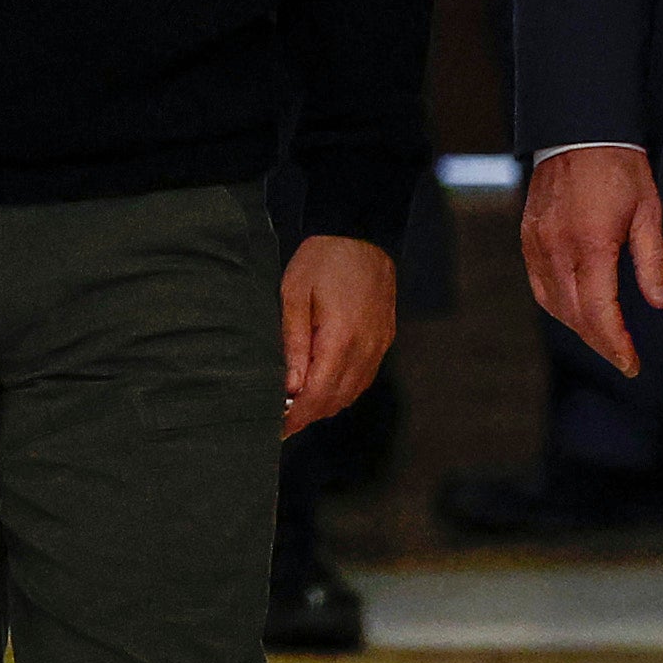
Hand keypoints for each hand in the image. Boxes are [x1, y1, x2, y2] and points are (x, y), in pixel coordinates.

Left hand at [282, 231, 399, 430]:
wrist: (362, 233)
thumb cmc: (322, 260)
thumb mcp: (294, 295)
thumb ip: (293, 344)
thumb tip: (290, 388)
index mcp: (341, 340)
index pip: (318, 396)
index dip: (297, 418)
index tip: (276, 430)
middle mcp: (366, 349)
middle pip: (336, 400)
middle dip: (308, 415)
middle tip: (281, 419)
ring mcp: (380, 345)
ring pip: (353, 392)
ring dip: (326, 404)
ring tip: (298, 405)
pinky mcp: (385, 338)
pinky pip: (364, 377)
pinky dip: (343, 389)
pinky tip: (324, 384)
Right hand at [521, 144, 662, 377]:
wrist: (578, 129)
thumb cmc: (619, 166)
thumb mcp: (648, 211)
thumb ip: (652, 261)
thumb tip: (658, 303)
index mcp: (592, 244)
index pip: (599, 313)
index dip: (616, 345)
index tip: (632, 364)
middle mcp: (558, 248)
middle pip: (575, 316)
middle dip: (600, 343)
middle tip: (624, 357)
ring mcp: (537, 243)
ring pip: (553, 304)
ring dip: (579, 327)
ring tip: (605, 338)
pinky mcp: (528, 237)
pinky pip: (539, 284)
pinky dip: (558, 305)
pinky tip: (577, 310)